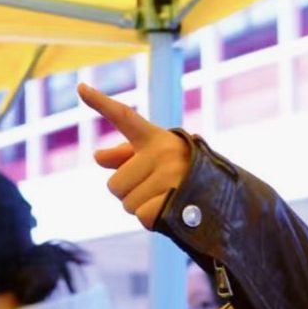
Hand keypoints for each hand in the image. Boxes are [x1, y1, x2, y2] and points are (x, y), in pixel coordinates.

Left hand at [78, 83, 191, 229]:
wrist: (227, 198)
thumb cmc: (186, 177)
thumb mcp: (158, 161)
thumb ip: (126, 157)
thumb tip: (98, 158)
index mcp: (156, 138)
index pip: (124, 118)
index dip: (101, 102)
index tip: (80, 89)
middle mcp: (164, 152)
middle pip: (115, 185)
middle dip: (130, 195)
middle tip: (156, 191)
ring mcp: (173, 174)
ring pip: (128, 204)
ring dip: (142, 208)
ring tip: (167, 200)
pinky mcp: (178, 197)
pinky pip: (143, 216)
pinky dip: (152, 220)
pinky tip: (170, 212)